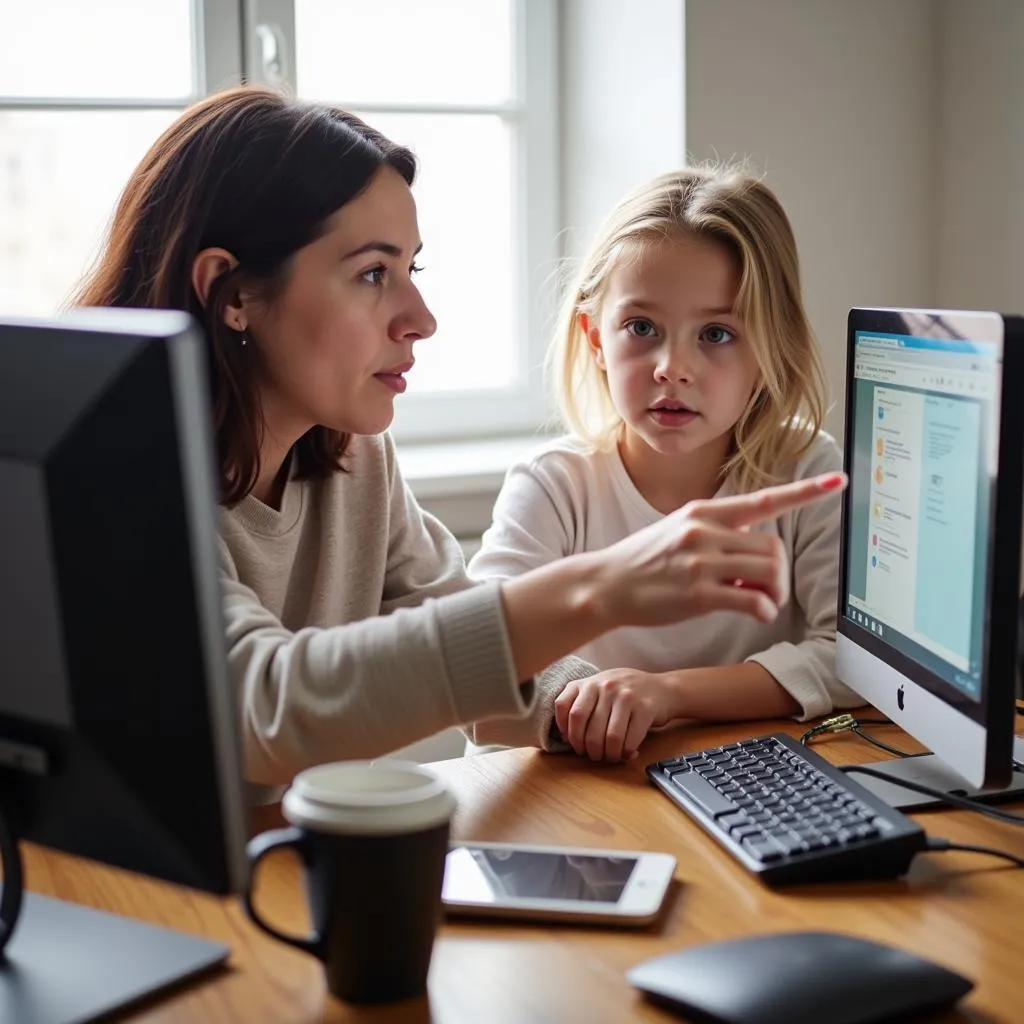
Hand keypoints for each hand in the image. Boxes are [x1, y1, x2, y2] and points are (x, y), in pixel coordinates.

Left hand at [554, 669, 675, 762]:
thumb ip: (582, 705)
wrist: (663, 688)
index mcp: (589, 682)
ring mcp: (625, 696)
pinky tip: (626, 753)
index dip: (566, 731)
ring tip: (609, 756)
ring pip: (608, 737)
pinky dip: (625, 753)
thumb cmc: (625, 693)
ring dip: (607, 754)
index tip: (573, 743)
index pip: (565, 708)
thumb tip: (568, 739)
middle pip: (584, 727)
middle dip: (587, 749)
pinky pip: (629, 739)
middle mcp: (605, 685)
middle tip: (593, 755)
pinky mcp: (645, 708)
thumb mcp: (600, 689)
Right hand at [592, 471, 845, 627]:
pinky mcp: (697, 593)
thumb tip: (755, 544)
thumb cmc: (644, 561)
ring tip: (757, 601)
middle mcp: (704, 530)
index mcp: (704, 512)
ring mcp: (700, 561)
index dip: (807, 492)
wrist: (606, 585)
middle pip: (773, 547)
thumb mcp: (678, 531)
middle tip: (762, 588)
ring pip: (768, 571)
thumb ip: (718, 532)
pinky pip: (752, 599)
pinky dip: (763, 609)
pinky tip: (754, 613)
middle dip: (776, 572)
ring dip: (772, 592)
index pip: (764, 499)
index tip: (840, 480)